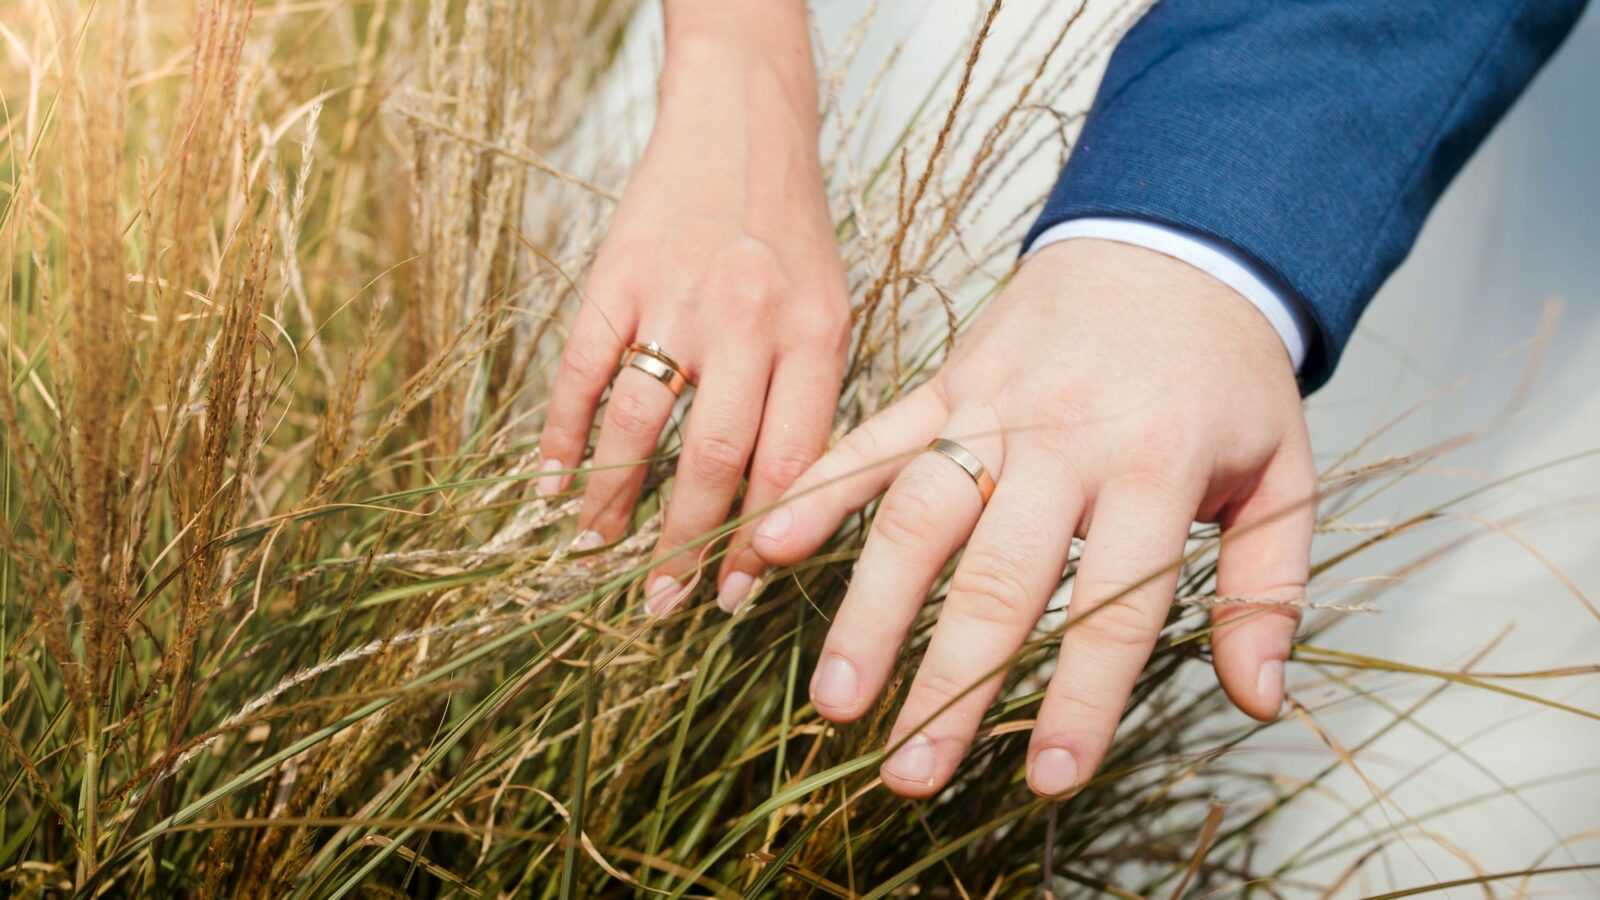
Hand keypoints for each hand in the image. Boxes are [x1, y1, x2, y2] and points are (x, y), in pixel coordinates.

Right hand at [536, 4, 848, 614]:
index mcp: (815, 336)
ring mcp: (677, 299)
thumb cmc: (792, 235)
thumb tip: (774, 514)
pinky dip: (562, 435)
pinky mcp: (617, 277)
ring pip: (642, 426)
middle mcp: (750, 322)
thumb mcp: (832, 311)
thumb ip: (811, 400)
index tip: (734, 596)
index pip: (791, 462)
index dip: (761, 540)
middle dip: (686, 544)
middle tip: (662, 602)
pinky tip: (553, 484)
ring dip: (615, 503)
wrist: (742, 125)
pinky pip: (582, 372)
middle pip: (716, 459)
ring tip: (598, 554)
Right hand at [752, 239, 1315, 797]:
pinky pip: (875, 438)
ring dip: (871, 610)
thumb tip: (1259, 698)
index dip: (1080, 700)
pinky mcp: (948, 383)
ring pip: (918, 516)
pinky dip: (820, 490)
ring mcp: (993, 407)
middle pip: (998, 579)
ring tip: (836, 699)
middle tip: (912, 772)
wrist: (1173, 242)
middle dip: (952, 684)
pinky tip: (771, 549)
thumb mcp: (1284, 473)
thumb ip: (1266, 587)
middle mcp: (1064, 441)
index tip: (1047, 779)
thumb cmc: (1224, 374)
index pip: (1111, 607)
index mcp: (1155, 468)